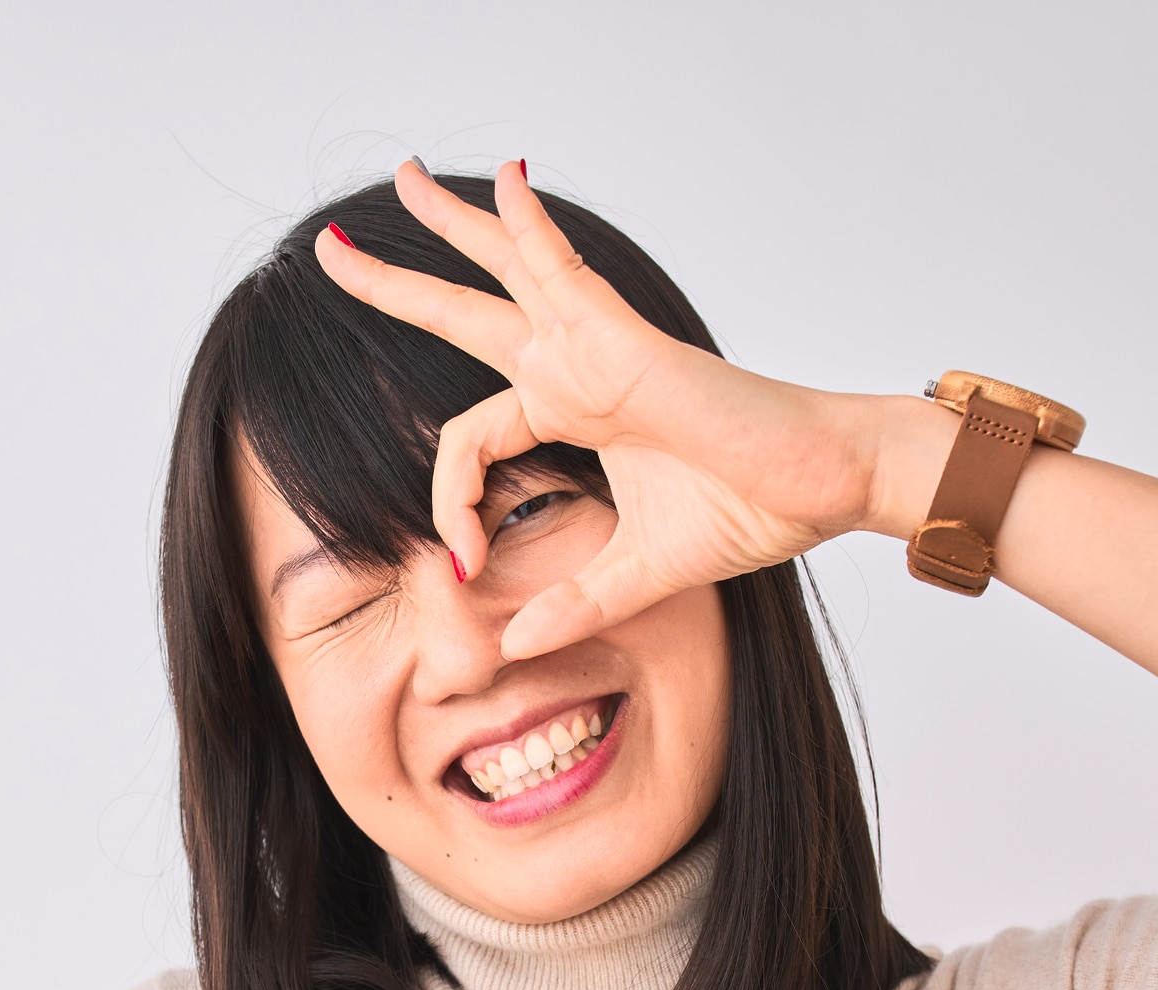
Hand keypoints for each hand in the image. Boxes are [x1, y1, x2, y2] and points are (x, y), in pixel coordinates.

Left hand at [314, 161, 895, 659]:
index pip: (472, 437)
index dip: (449, 503)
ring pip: (506, 271)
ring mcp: (600, 347)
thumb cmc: (752, 508)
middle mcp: (579, 366)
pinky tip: (508, 184)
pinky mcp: (629, 342)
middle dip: (397, 281)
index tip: (461, 566)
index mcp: (578, 410)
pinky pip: (567, 272)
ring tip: (401, 176)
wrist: (825, 485)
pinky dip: (534, 227)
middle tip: (332, 250)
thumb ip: (576, 602)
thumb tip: (515, 645)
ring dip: (451, 223)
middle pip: (468, 311)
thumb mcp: (639, 572)